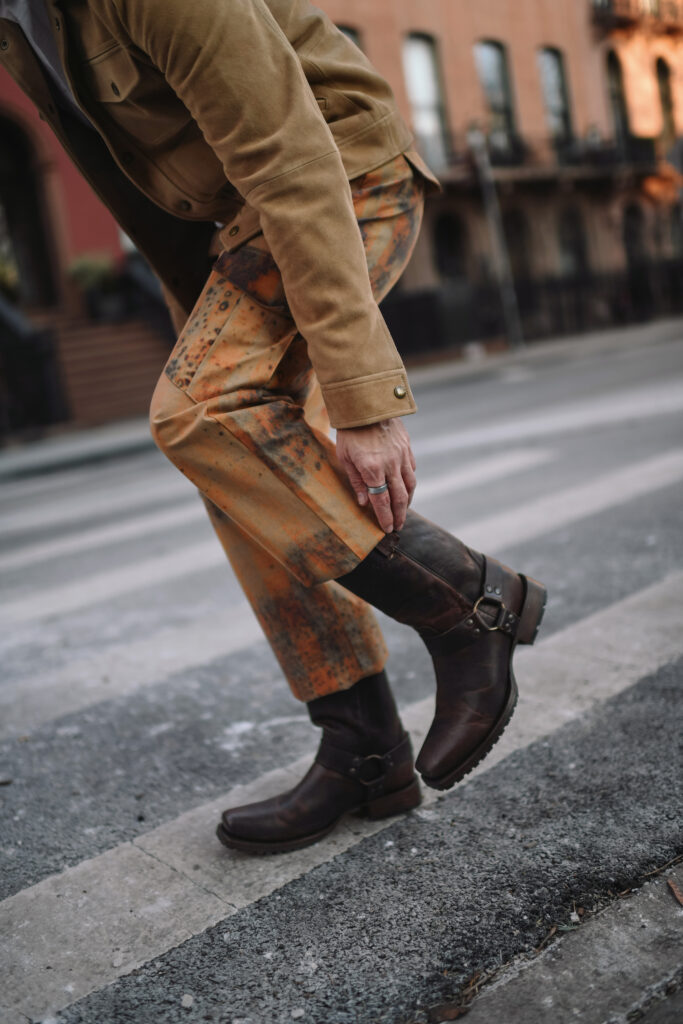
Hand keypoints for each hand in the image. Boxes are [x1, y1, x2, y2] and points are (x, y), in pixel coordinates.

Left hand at [336, 418, 416, 532]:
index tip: (387, 529)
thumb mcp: (345, 457)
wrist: (365, 403)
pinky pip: (411, 469)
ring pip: (410, 485)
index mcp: (372, 469)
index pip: (382, 501)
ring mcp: (401, 455)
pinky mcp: (406, 447)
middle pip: (399, 497)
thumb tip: (365, 503)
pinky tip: (405, 488)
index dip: (385, 518)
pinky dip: (409, 482)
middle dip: (399, 515)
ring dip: (407, 502)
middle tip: (398, 527)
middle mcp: (390, 464)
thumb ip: (356, 482)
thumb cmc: (350, 431)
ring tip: (403, 512)